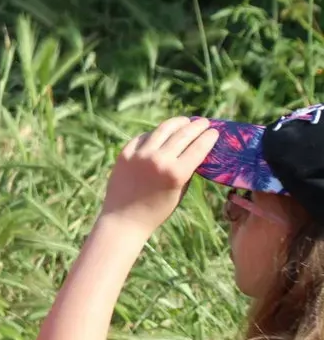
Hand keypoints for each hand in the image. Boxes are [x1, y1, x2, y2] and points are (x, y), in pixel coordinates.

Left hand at [100, 116, 218, 234]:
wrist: (124, 218)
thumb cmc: (157, 210)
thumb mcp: (179, 191)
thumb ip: (188, 170)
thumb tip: (195, 150)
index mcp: (176, 173)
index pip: (198, 148)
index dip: (208, 137)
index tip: (215, 131)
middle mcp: (158, 160)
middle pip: (182, 135)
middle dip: (196, 126)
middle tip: (204, 122)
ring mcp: (139, 154)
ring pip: (162, 130)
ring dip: (177, 123)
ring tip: (185, 121)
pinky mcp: (125, 153)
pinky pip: (144, 137)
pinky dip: (155, 133)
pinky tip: (163, 132)